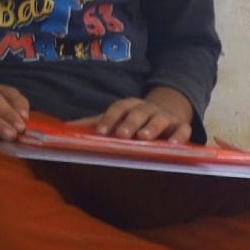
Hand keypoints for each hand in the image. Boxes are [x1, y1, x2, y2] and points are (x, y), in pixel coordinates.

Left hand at [77, 93, 192, 143]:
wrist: (167, 110)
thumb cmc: (135, 119)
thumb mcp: (116, 118)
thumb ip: (94, 123)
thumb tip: (67, 128)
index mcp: (129, 106)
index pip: (117, 109)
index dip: (108, 119)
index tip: (100, 132)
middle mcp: (146, 108)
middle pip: (137, 112)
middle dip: (129, 123)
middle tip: (121, 134)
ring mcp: (165, 116)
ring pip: (159, 118)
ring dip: (152, 127)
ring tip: (144, 137)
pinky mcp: (180, 126)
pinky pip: (183, 129)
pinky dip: (179, 135)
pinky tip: (173, 144)